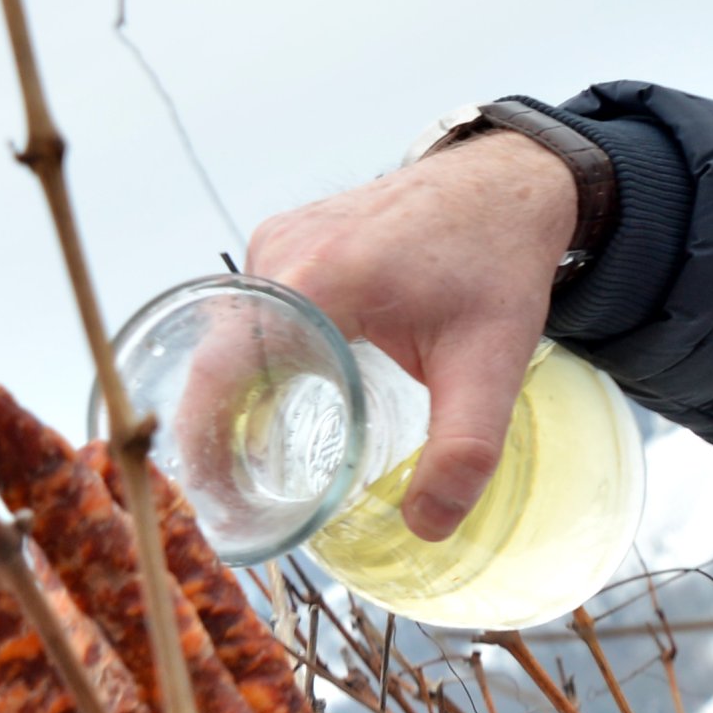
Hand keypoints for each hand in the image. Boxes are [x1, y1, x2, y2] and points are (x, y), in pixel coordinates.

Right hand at [244, 134, 575, 539]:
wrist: (507, 185)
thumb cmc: (497, 263)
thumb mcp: (494, 365)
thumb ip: (464, 451)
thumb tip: (427, 527)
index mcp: (322, 278)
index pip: (226, 368)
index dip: (205, 437)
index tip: (212, 498)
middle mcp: (282, 252)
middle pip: (219, 357)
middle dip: (216, 433)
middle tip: (235, 503)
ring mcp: (277, 240)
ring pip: (231, 335)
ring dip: (234, 398)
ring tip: (248, 471)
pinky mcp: (284, 242)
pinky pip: (251, 313)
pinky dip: (255, 362)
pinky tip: (274, 410)